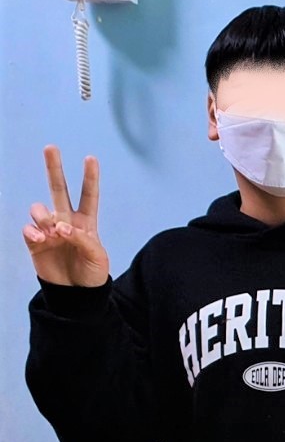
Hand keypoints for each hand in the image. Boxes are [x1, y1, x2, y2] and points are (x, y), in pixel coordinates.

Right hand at [21, 146, 109, 287]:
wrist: (76, 294)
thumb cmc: (92, 274)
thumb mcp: (98, 258)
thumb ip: (83, 239)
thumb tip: (61, 227)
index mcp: (86, 223)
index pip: (88, 196)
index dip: (89, 178)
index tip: (90, 158)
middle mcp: (66, 221)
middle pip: (59, 190)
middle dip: (54, 169)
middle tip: (51, 147)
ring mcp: (49, 230)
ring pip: (40, 209)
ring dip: (44, 216)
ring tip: (53, 233)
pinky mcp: (35, 241)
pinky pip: (29, 228)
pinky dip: (33, 230)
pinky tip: (41, 238)